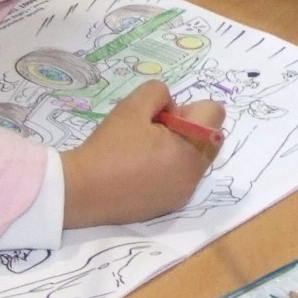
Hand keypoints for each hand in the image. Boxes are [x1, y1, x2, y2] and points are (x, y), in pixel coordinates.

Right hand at [62, 81, 224, 228]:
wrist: (82, 190)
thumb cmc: (109, 146)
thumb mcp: (132, 106)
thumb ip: (159, 93)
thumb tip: (172, 107)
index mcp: (190, 148)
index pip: (215, 113)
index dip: (188, 108)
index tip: (161, 117)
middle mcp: (195, 173)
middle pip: (212, 137)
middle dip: (190, 128)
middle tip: (155, 132)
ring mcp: (185, 192)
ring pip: (198, 158)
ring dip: (181, 148)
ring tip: (146, 151)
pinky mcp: (172, 205)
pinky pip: (185, 177)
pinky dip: (171, 168)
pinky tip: (141, 170)